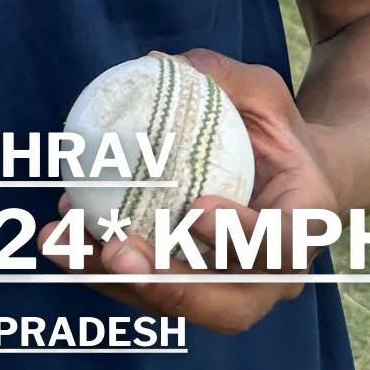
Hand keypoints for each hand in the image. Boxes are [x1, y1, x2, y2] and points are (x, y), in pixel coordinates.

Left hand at [41, 49, 346, 336]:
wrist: (292, 180)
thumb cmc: (279, 131)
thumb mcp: (264, 93)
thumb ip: (221, 77)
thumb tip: (157, 62)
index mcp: (306, 222)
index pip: (280, 245)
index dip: (240, 237)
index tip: (197, 207)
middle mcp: (276, 276)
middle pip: (228, 306)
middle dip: (168, 286)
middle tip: (116, 251)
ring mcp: (236, 292)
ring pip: (179, 307)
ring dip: (116, 281)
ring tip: (62, 242)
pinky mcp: (195, 291)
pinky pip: (148, 292)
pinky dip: (103, 269)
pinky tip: (63, 234)